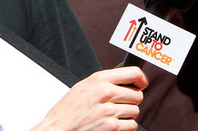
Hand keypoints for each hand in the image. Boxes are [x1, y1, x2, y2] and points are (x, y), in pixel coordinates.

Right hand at [31, 66, 148, 130]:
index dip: (141, 79)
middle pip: (138, 95)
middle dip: (130, 101)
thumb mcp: (84, 86)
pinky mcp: (111, 128)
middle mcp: (106, 93)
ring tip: (110, 116)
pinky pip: (132, 125)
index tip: (142, 84)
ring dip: (126, 115)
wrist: (56, 130)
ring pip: (135, 111)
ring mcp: (109, 112)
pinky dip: (125, 127)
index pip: (134, 73)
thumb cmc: (67, 110)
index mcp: (99, 80)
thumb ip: (106, 80)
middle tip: (118, 104)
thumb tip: (127, 75)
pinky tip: (111, 125)